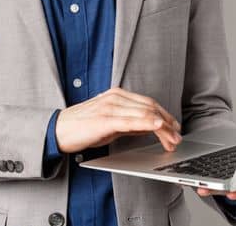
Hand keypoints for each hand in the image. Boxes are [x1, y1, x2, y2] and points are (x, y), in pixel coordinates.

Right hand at [54, 86, 182, 153]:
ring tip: (172, 139)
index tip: (175, 129)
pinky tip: (157, 127)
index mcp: (117, 95)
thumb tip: (150, 127)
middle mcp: (115, 97)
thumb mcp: (110, 123)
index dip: (166, 116)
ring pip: (145, 114)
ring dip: (163, 128)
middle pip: (150, 108)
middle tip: (177, 138)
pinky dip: (147, 123)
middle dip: (168, 124)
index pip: (149, 103)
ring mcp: (110, 107)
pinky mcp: (105, 119)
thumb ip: (130, 123)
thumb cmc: (81, 127)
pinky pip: (131, 120)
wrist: (58, 130)